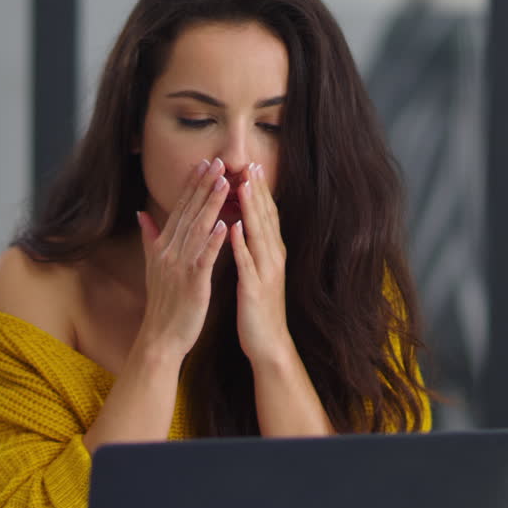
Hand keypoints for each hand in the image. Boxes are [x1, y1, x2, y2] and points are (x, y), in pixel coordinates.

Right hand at [134, 158, 229, 361]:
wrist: (160, 338)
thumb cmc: (163, 303)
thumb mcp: (152, 266)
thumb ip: (149, 238)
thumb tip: (141, 214)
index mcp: (163, 246)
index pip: (179, 208)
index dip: (192, 185)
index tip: (204, 163)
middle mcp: (169, 251)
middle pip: (189, 212)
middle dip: (204, 186)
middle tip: (219, 162)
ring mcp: (180, 266)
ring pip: (197, 229)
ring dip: (211, 205)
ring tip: (225, 183)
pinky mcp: (192, 283)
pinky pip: (204, 258)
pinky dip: (213, 241)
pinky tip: (225, 225)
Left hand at [230, 162, 294, 365]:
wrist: (269, 343)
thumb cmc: (259, 308)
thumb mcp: (258, 273)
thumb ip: (253, 249)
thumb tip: (244, 226)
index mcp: (271, 253)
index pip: (266, 215)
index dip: (260, 191)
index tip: (252, 166)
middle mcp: (273, 258)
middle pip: (266, 218)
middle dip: (257, 191)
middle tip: (251, 164)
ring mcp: (266, 272)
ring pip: (258, 235)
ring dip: (251, 210)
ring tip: (242, 185)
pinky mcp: (255, 289)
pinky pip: (248, 263)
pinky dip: (242, 244)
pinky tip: (235, 228)